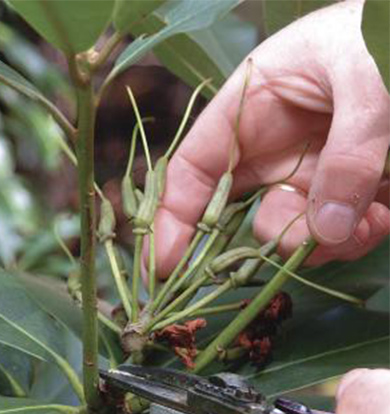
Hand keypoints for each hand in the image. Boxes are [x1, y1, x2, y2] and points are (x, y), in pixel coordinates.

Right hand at [152, 0, 389, 277]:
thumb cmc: (382, 33)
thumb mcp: (363, 79)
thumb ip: (348, 151)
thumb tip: (327, 229)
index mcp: (249, 108)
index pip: (193, 170)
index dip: (172, 217)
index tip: (162, 264)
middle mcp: (273, 146)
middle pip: (239, 214)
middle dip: (263, 241)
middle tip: (302, 245)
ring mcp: (310, 171)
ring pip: (290, 232)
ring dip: (320, 244)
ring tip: (367, 225)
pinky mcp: (352, 189)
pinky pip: (339, 232)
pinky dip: (358, 237)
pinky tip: (381, 218)